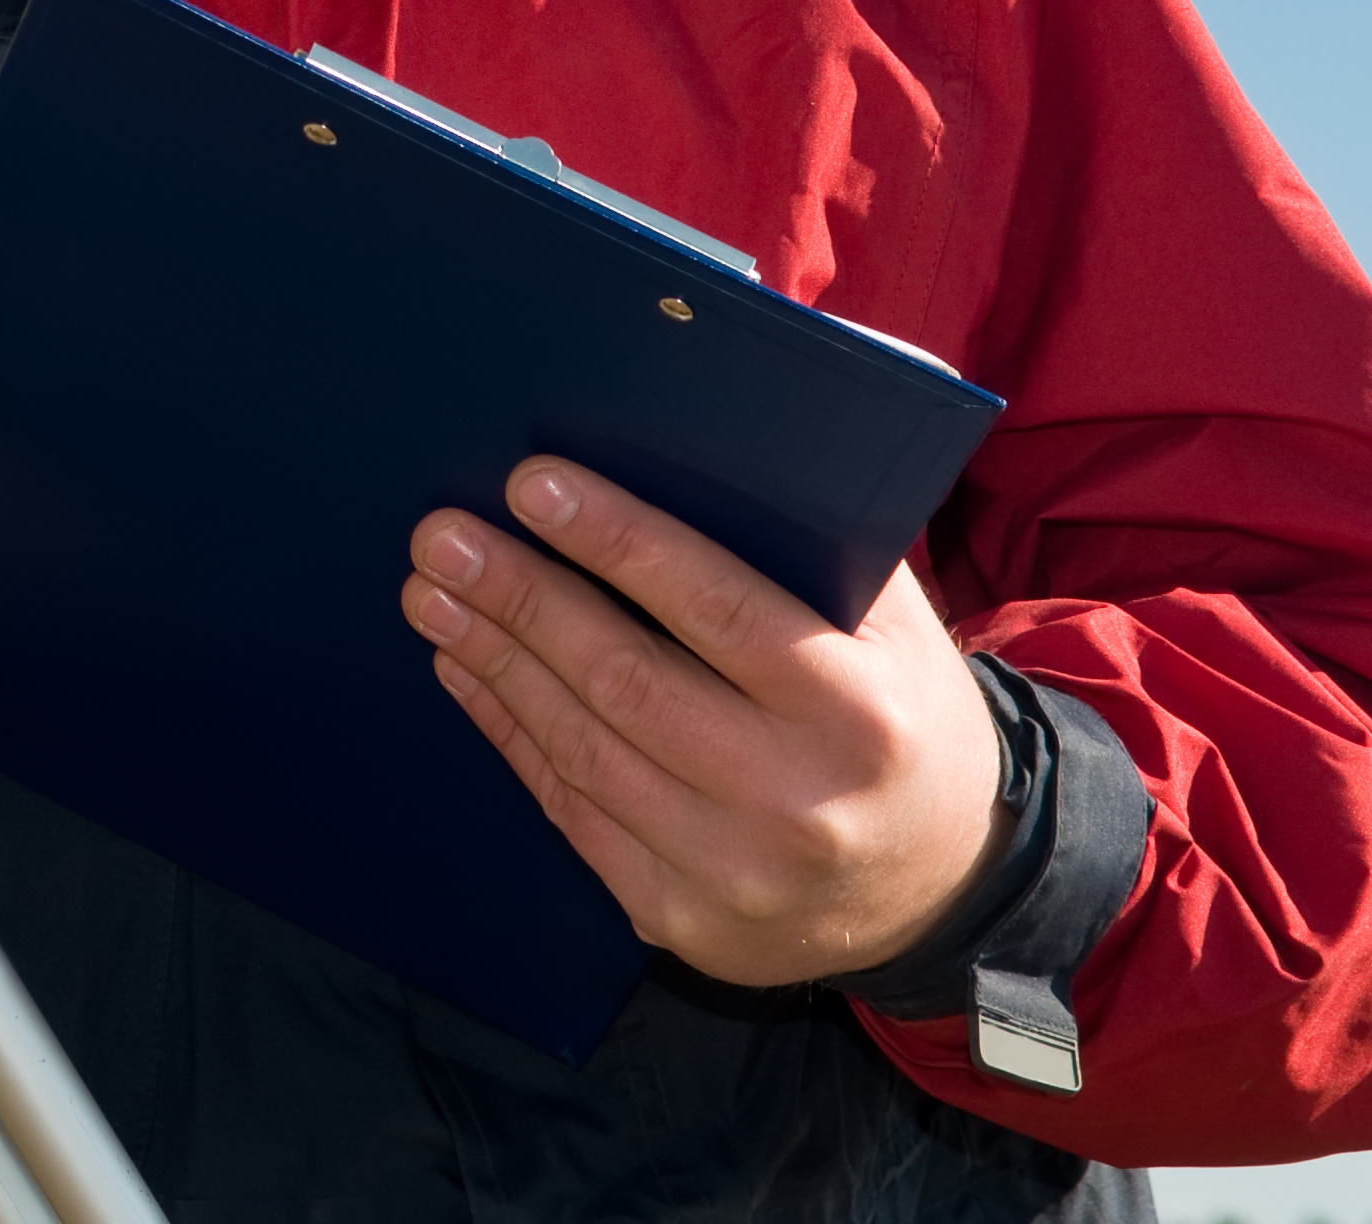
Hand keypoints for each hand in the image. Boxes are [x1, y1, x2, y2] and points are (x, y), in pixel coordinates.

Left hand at [402, 460, 1006, 987]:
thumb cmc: (898, 719)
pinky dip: (510, 733)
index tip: (532, 482)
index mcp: (858, 712)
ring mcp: (735, 874)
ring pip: (583, 749)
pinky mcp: (683, 920)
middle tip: (442, 535)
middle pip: (627, 681)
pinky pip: (573, 813)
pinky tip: (467, 670)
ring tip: (432, 591)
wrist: (939, 887)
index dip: (618, 542)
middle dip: (521, 598)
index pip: (719, 610)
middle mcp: (798, 800)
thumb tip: (674, 452)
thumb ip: (805, 551)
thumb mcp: (893, 631)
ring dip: (494, 660)